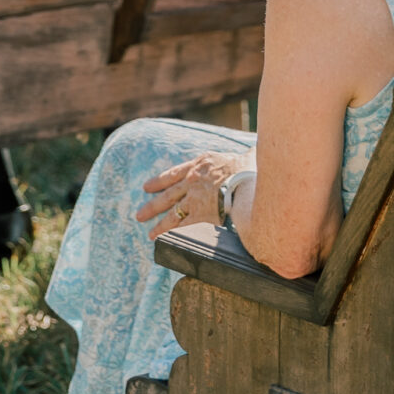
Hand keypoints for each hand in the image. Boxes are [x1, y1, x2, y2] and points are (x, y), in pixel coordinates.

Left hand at [136, 149, 250, 240]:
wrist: (248, 183)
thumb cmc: (250, 168)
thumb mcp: (244, 156)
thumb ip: (244, 157)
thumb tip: (254, 153)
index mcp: (199, 165)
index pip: (173, 174)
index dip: (158, 181)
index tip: (146, 187)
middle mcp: (192, 181)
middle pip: (167, 196)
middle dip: (152, 206)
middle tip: (140, 215)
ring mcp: (194, 199)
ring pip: (172, 214)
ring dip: (160, 225)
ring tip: (151, 234)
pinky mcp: (200, 215)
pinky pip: (183, 226)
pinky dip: (173, 233)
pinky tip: (165, 239)